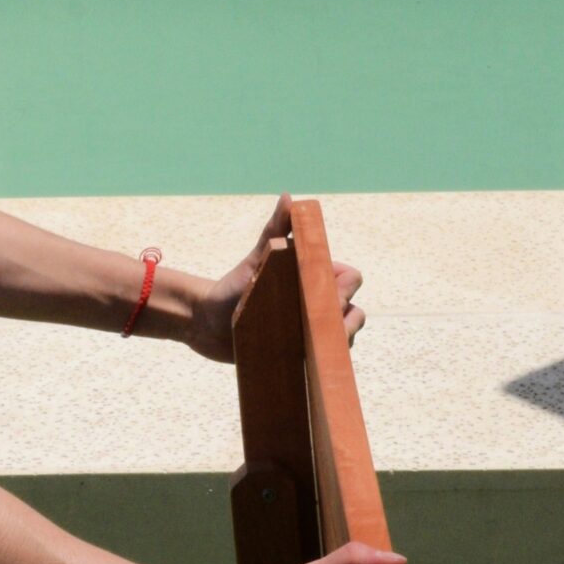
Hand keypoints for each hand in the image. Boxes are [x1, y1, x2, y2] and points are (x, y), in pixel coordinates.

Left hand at [184, 193, 365, 364]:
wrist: (209, 324)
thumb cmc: (233, 288)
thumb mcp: (256, 260)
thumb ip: (274, 230)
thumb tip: (289, 198)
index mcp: (315, 278)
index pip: (351, 280)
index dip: (344, 288)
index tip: (322, 296)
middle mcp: (319, 306)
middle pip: (353, 312)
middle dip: (343, 320)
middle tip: (315, 325)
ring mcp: (313, 333)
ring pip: (344, 340)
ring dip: (334, 344)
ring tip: (311, 346)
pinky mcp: (304, 357)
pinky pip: (326, 363)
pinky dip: (325, 364)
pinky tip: (311, 365)